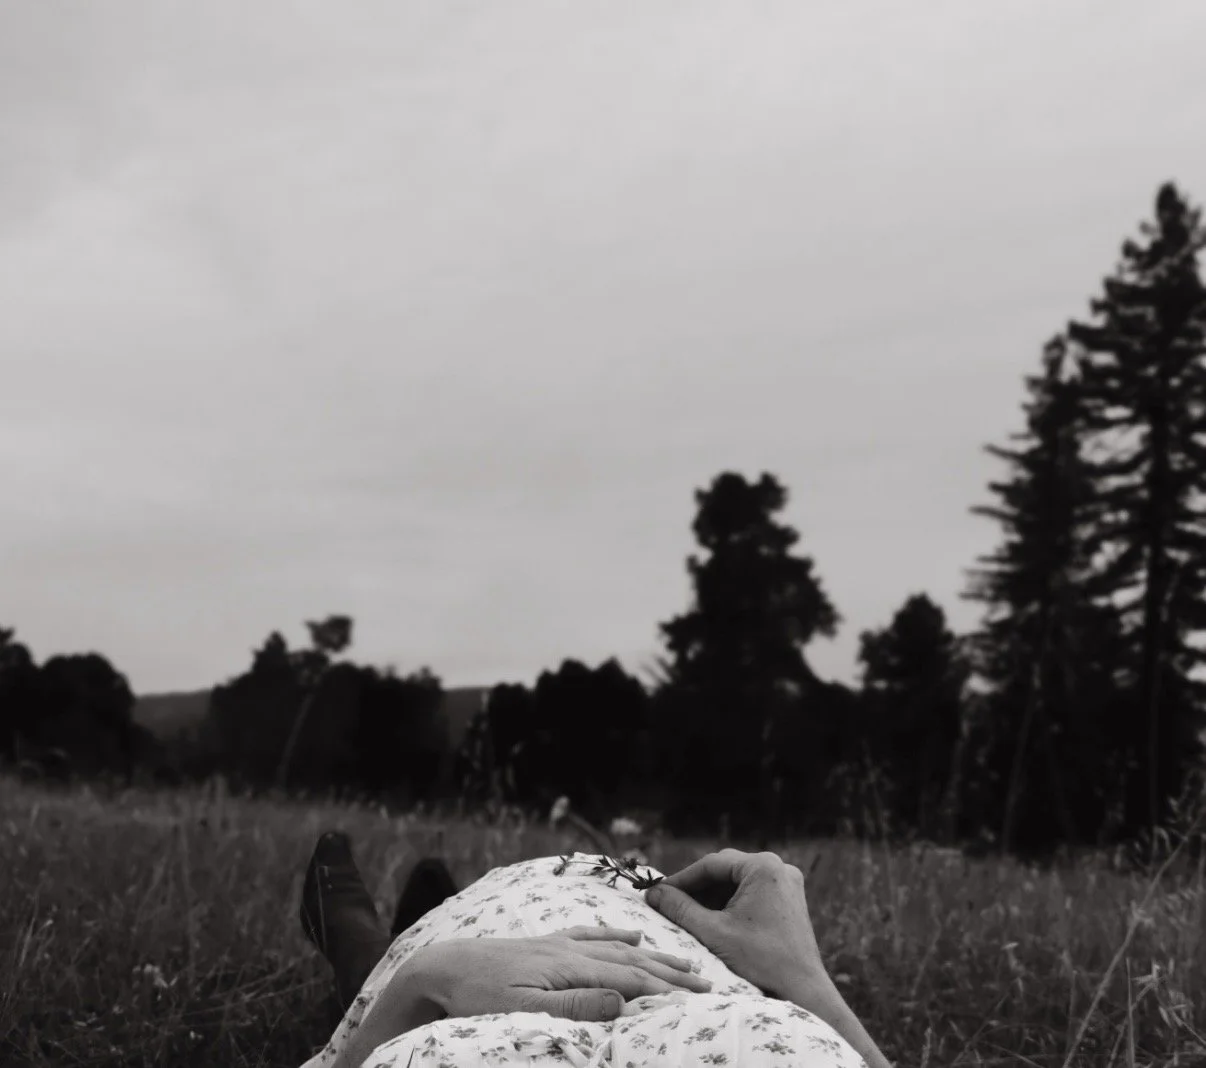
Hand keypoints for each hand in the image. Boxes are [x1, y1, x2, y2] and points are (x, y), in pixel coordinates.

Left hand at [421, 925, 712, 1020]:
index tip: (699, 1000)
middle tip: (707, 983)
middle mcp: (571, 950)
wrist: (442, 967)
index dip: (666, 990)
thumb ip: (574, 1005)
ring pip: (619, 947)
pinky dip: (617, 934)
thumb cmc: (478, 995)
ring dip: (654, 954)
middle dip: (671, 972)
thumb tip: (621, 1000)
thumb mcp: (524, 1007)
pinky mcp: (548, 943)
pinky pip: (592, 934)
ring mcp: (560, 944)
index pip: (630, 980)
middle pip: (633, 960)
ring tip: (685, 960)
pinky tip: (634, 933)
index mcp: (570, 967)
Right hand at [645, 849, 830, 1005]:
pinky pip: (752, 892)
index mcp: (763, 866)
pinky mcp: (789, 899)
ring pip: (738, 882)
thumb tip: (653, 893)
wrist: (802, 990)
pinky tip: (712, 920)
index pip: (711, 864)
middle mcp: (779, 867)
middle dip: (696, 888)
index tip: (658, 892)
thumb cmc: (761, 960)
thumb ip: (680, 909)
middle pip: (725, 870)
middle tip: (669, 902)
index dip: (681, 879)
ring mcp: (787, 882)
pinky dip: (731, 903)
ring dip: (712, 896)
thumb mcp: (713, 932)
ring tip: (686, 914)